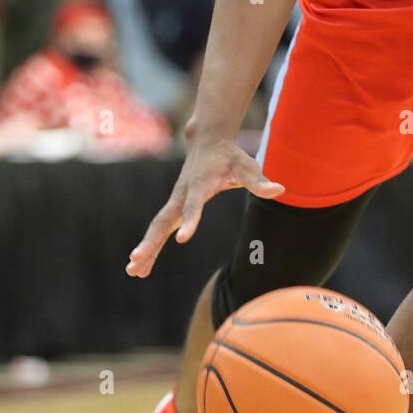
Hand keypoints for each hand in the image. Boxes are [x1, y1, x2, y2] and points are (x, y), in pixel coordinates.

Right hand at [126, 135, 283, 277]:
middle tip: (136, 260)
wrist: (208, 141)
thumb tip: (279, 190)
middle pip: (163, 220)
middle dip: (151, 241)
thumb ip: (260, 181)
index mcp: (199, 184)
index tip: (182, 239)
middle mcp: (182, 194)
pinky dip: (149, 246)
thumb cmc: (230, 157)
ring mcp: (175, 201)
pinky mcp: (174, 207)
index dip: (189, 220)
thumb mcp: (247, 166)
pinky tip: (140, 268)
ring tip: (132, 271)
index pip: (193, 204)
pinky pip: (159, 229)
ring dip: (146, 247)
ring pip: (157, 226)